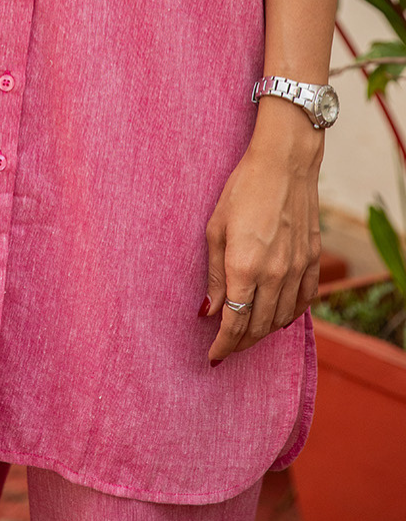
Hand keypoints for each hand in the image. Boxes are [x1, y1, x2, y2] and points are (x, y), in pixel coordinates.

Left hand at [201, 104, 323, 364]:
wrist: (284, 163)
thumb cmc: (242, 189)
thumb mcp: (215, 228)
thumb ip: (213, 275)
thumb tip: (208, 311)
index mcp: (243, 267)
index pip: (234, 322)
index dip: (222, 345)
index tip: (213, 356)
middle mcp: (273, 274)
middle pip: (258, 326)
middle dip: (240, 343)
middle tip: (227, 347)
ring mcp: (296, 269)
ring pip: (281, 319)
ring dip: (263, 332)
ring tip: (248, 333)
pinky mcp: (312, 260)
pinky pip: (303, 302)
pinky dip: (290, 315)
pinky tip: (279, 317)